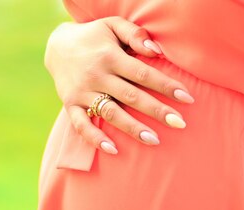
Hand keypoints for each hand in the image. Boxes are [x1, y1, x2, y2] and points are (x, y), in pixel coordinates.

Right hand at [44, 16, 194, 152]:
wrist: (56, 46)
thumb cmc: (94, 37)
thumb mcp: (113, 25)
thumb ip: (135, 34)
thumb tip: (156, 51)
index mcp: (110, 56)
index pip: (143, 73)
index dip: (166, 86)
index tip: (187, 98)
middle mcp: (97, 76)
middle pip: (132, 96)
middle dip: (157, 110)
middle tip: (180, 123)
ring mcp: (83, 93)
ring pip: (111, 113)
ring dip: (132, 128)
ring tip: (154, 140)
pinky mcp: (71, 105)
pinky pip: (81, 125)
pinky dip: (95, 138)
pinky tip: (113, 150)